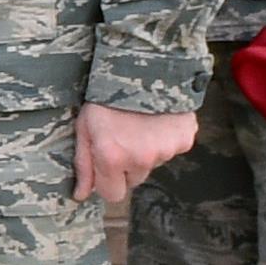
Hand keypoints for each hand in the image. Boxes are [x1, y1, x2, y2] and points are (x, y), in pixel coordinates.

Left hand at [74, 101, 197, 207]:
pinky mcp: (184, 140)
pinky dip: (164, 140)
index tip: (105, 165)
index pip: (113, 195)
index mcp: (113, 158)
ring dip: (145, 151)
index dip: (107, 182)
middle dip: (126, 166)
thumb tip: (80, 195)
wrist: (143, 69)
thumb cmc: (106, 99)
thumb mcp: (84, 129)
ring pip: (152, 164)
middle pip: (133, 180)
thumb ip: (84, 165)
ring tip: (138, 124)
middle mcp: (142, 160)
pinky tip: (156, 121)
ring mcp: (166, 151)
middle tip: (121, 137)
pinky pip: (172, 150)